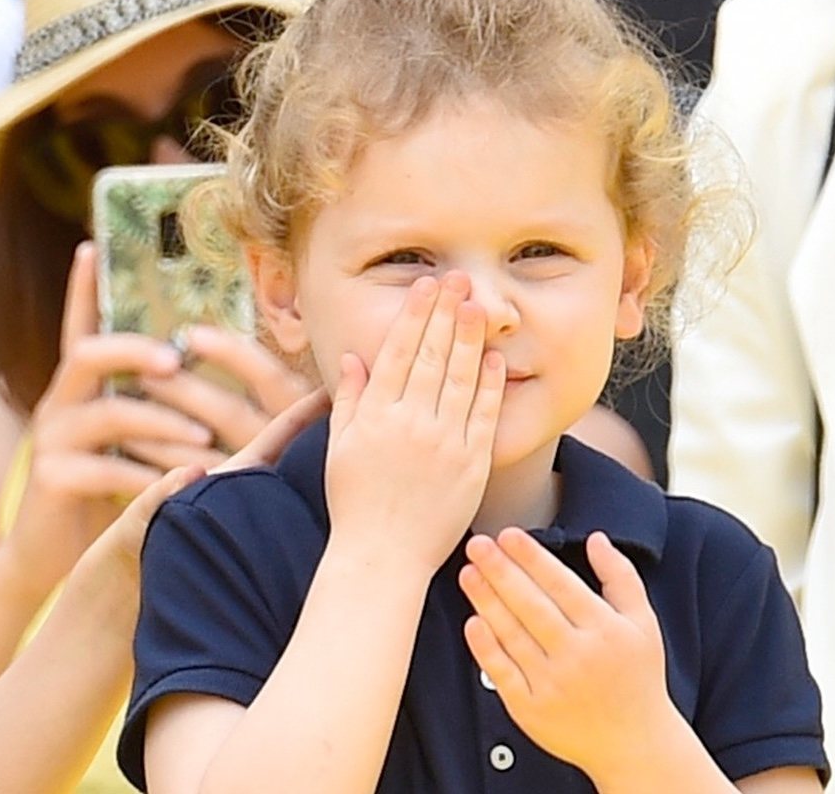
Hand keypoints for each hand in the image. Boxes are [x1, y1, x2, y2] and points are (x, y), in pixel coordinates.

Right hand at [9, 244, 311, 591]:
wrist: (46, 557)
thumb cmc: (101, 496)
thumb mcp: (124, 446)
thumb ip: (149, 413)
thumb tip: (201, 378)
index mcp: (75, 391)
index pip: (77, 328)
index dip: (81, 288)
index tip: (89, 244)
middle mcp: (56, 405)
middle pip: (87, 355)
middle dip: (135, 351)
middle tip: (177, 362)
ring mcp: (49, 441)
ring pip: (106, 415)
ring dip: (160, 424)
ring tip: (202, 439)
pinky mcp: (51, 480)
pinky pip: (103, 469)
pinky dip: (146, 477)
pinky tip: (180, 486)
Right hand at [325, 273, 502, 573]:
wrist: (383, 555)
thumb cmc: (355, 502)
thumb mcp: (340, 447)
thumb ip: (350, 400)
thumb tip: (354, 357)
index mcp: (376, 417)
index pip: (399, 353)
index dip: (414, 315)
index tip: (425, 285)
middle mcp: (410, 425)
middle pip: (432, 357)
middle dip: (446, 313)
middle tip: (458, 278)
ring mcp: (444, 444)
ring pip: (460, 379)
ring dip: (470, 339)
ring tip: (477, 305)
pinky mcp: (471, 465)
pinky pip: (484, 417)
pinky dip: (489, 386)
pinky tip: (494, 358)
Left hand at [460, 529, 676, 780]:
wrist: (635, 744)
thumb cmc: (637, 677)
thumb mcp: (643, 624)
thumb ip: (620, 577)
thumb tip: (596, 537)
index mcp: (606, 631)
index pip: (562, 585)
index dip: (533, 557)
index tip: (508, 534)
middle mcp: (579, 656)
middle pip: (531, 605)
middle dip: (501, 571)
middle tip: (477, 544)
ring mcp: (553, 684)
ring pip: (512, 634)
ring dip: (486, 601)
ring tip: (468, 573)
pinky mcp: (531, 709)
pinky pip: (502, 672)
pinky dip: (485, 646)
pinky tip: (472, 621)